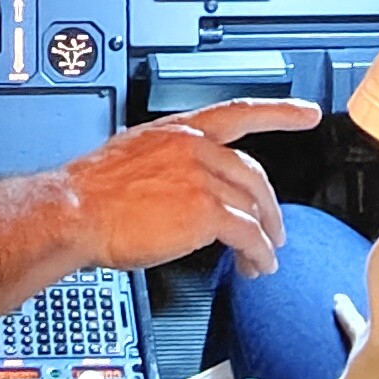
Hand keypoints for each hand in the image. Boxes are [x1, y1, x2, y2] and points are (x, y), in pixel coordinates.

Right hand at [58, 99, 318, 275]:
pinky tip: (255, 266)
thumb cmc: (88, 194)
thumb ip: (164, 165)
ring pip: (253, 205)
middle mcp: (194, 148)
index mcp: (177, 131)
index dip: (279, 112)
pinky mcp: (205, 211)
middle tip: (275, 229)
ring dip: (264, 236)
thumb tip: (177, 186)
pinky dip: (258, 254)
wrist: (72, 212)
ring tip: (263, 257)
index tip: (306, 112)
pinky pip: (247, 234)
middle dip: (269, 206)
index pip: (238, 113)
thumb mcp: (130, 158)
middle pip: (254, 173)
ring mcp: (201, 178)